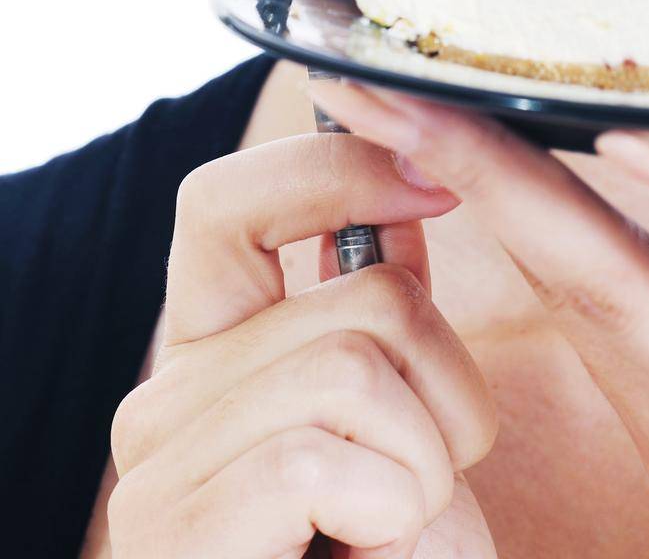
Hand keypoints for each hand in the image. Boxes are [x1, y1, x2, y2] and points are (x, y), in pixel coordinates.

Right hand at [107, 131, 498, 557]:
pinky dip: (395, 509)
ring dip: (429, 459)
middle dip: (450, 382)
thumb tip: (406, 191)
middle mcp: (169, 392)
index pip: (229, 199)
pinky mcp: (180, 527)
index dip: (335, 164)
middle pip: (363, 292)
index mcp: (216, 352)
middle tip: (422, 480)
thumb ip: (387, 315)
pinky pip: (329, 450)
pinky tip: (367, 557)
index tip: (439, 179)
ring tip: (393, 529)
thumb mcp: (407, 425)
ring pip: (358, 359)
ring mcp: (163, 462)